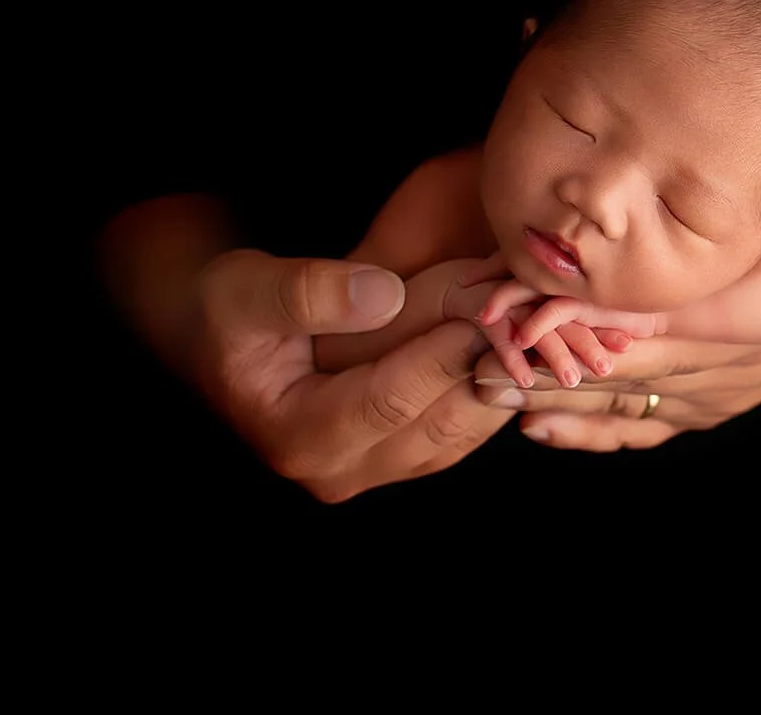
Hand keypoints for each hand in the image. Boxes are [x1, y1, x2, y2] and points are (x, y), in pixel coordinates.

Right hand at [182, 247, 513, 501]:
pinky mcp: (404, 454)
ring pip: (464, 430)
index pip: (389, 401)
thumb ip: (308, 293)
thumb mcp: (247, 289)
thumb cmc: (228, 309)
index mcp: (299, 438)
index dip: (441, 355)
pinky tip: (519, 343)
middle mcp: (341, 471)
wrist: (223, 335)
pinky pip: (466, 426)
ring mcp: (376, 468)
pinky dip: (494, 384)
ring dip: (504, 380)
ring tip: (536, 327)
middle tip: (532, 317)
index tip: (486, 311)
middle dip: (488, 368)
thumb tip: (382, 296)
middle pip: (439, 423)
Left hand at [471, 170, 760, 450]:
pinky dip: (592, 429)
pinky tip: (540, 430)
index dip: (588, 316)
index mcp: (748, 319)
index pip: (655, 318)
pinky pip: (642, 426)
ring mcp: (712, 396)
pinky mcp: (705, 408)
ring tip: (485, 393)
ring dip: (554, 399)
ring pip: (622, 401)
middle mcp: (723, 369)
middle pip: (620, 366)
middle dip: (547, 365)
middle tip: (475, 360)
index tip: (525, 312)